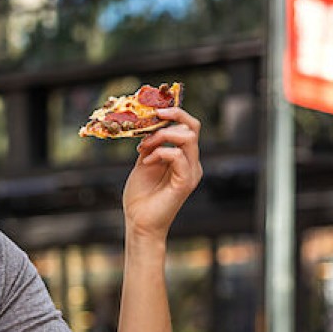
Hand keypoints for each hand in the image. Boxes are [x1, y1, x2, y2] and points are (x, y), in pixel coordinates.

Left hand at [121, 107, 202, 239]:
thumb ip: (150, 145)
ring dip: (161, 136)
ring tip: (144, 147)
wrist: (139, 222)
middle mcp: (191, 163)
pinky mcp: (185, 182)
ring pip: (187, 137)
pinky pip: (178, 155)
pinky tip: (145, 162)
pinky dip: (159, 152)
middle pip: (193, 127)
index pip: (188, 127)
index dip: (174, 114)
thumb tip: (150, 125)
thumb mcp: (144, 163)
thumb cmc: (141, 196)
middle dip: (171, 117)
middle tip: (154, 117)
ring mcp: (191, 172)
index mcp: (183, 158)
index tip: (155, 109)